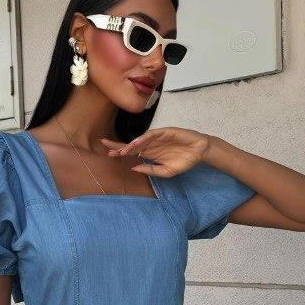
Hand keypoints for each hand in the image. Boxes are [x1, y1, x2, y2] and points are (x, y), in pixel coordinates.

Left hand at [100, 127, 215, 177]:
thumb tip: (134, 169)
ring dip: (130, 145)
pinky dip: (143, 138)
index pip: (132, 152)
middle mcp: (151, 144)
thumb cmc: (184, 161)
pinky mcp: (165, 132)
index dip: (121, 153)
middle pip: (131, 144)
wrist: (199, 152)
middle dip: (119, 145)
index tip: (109, 155)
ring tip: (120, 151)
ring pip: (140, 140)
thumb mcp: (166, 172)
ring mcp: (157, 137)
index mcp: (150, 153)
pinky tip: (136, 143)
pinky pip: (152, 135)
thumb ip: (150, 170)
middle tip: (105, 146)